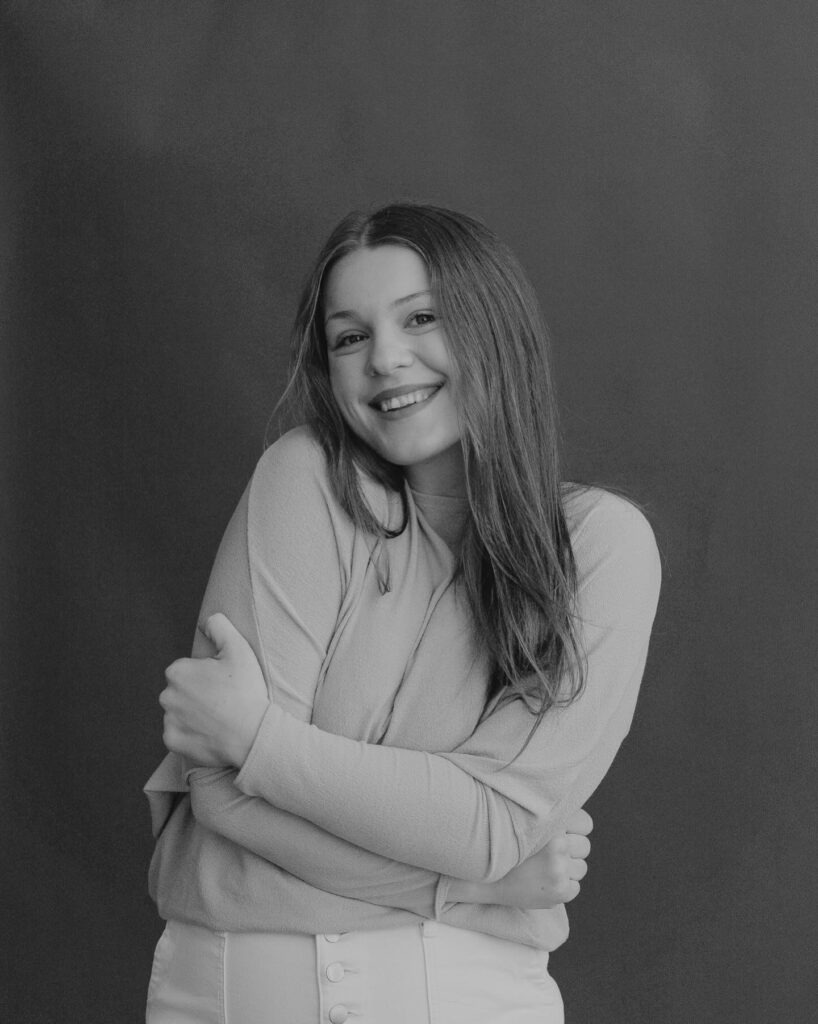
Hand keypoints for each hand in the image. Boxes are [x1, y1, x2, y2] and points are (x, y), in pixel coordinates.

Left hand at [160, 613, 269, 767]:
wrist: (251, 735)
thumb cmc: (246, 691)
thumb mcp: (239, 649)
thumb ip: (220, 626)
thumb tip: (207, 621)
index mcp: (177, 672)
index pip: (187, 670)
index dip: (207, 675)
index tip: (223, 684)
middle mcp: (166, 696)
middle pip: (181, 691)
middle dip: (196, 694)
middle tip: (222, 701)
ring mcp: (168, 721)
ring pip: (179, 713)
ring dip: (193, 714)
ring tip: (219, 718)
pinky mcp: (172, 742)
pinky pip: (178, 735)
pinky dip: (191, 734)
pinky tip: (210, 732)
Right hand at [449, 807, 592, 908]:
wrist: (484, 878)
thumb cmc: (504, 843)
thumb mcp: (523, 820)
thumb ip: (549, 813)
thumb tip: (574, 805)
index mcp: (551, 823)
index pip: (586, 824)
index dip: (576, 828)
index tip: (562, 832)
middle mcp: (558, 845)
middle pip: (584, 847)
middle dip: (571, 851)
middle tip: (549, 853)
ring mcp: (559, 870)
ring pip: (581, 868)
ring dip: (566, 870)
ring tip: (543, 868)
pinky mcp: (560, 892)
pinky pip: (575, 887)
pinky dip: (562, 887)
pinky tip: (542, 882)